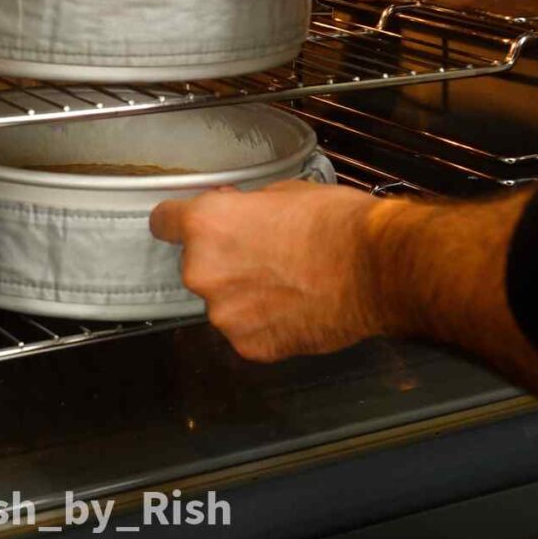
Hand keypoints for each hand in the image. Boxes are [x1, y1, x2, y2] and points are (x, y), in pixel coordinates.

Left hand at [150, 181, 383, 361]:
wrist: (375, 268)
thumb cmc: (334, 222)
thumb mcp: (283, 192)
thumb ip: (245, 209)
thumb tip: (237, 215)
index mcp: (206, 225)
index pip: (163, 221)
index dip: (179, 220)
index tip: (190, 224)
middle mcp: (203, 272)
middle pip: (197, 264)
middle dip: (224, 259)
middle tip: (265, 252)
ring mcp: (225, 315)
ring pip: (223, 300)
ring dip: (244, 293)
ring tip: (288, 282)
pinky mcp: (249, 346)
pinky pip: (247, 330)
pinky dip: (265, 322)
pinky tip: (296, 307)